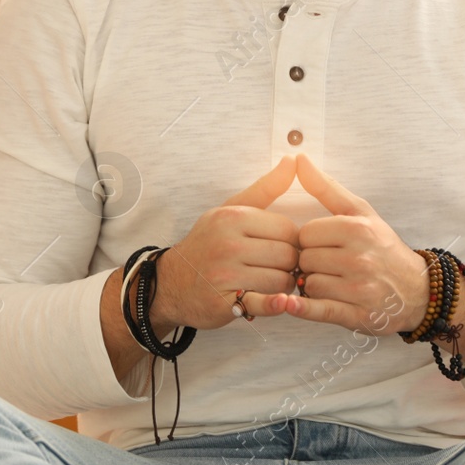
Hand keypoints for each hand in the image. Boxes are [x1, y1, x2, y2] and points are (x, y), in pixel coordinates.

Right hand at [152, 155, 303, 329]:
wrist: (171, 282)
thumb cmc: (208, 243)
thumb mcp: (231, 209)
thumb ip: (266, 188)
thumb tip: (293, 159)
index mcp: (233, 218)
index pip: (289, 229)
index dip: (292, 241)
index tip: (281, 247)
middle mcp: (228, 244)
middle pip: (288, 256)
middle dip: (290, 264)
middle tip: (278, 268)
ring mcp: (225, 276)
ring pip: (281, 281)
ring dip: (283, 286)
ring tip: (270, 282)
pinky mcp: (225, 304)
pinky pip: (263, 304)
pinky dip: (276, 305)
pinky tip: (280, 302)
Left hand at [271, 154, 431, 335]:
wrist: (418, 290)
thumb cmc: (383, 247)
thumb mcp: (361, 212)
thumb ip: (326, 187)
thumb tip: (299, 158)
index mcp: (357, 228)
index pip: (305, 233)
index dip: (309, 240)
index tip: (323, 245)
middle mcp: (359, 258)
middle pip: (304, 259)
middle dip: (309, 263)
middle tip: (327, 265)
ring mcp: (359, 289)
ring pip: (307, 285)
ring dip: (312, 286)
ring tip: (330, 283)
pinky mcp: (357, 316)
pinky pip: (317, 310)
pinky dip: (301, 309)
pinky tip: (292, 304)